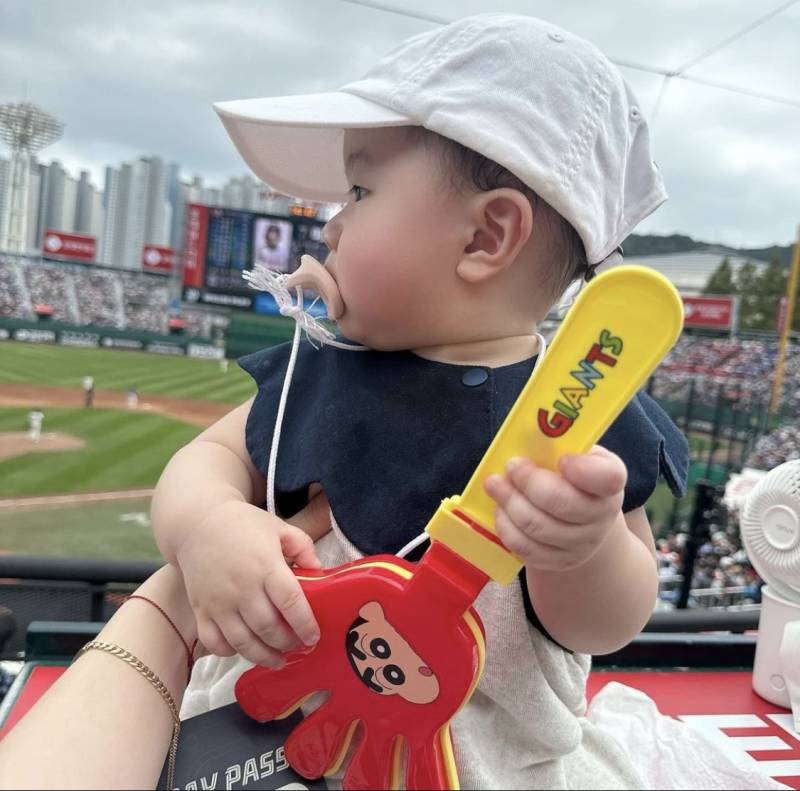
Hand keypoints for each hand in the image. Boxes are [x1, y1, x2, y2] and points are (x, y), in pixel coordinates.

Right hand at [176, 497, 327, 666]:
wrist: (197, 524)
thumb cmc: (244, 525)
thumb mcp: (279, 527)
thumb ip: (303, 548)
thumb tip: (320, 572)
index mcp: (265, 566)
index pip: (290, 602)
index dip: (305, 624)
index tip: (314, 637)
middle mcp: (242, 588)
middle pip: (268, 628)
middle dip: (288, 643)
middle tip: (299, 646)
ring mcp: (218, 603)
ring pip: (243, 642)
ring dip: (264, 656)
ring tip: (279, 659)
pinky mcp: (200, 610)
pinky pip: (215, 642)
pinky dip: (230, 652)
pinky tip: (245, 649)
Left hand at [483, 445, 626, 571]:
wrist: (583, 519)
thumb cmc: (572, 475)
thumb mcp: (576, 452)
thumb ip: (558, 444)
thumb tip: (528, 432)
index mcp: (610, 481)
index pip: (607, 478)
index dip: (582, 470)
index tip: (561, 459)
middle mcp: (602, 517)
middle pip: (562, 504)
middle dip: (528, 482)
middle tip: (511, 465)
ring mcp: (582, 544)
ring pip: (538, 527)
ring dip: (509, 502)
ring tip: (495, 484)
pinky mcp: (559, 561)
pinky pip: (526, 549)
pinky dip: (507, 527)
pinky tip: (500, 509)